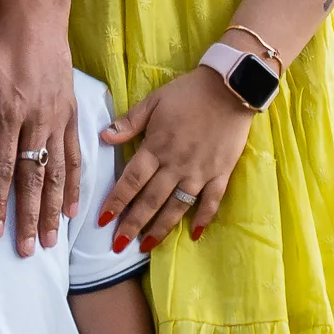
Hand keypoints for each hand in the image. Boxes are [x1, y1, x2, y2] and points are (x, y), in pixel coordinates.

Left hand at [0, 0, 80, 255]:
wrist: (35, 12)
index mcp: (8, 112)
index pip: (3, 168)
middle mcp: (37, 119)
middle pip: (33, 178)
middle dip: (29, 217)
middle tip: (26, 250)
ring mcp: (58, 116)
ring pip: (58, 172)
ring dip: (53, 208)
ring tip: (50, 239)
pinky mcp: (71, 111)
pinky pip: (75, 154)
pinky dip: (75, 183)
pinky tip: (72, 207)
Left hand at [102, 66, 256, 251]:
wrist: (230, 88)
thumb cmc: (188, 93)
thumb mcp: (154, 101)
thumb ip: (129, 122)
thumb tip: (103, 137)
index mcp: (157, 147)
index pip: (131, 180)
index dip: (116, 201)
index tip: (102, 220)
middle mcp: (176, 164)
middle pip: (151, 200)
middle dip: (133, 224)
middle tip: (118, 245)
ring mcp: (200, 171)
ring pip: (177, 206)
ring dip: (161, 228)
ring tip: (146, 246)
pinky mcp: (221, 173)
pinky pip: (212, 201)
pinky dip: (204, 219)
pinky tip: (194, 235)